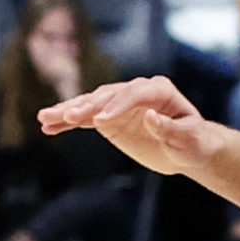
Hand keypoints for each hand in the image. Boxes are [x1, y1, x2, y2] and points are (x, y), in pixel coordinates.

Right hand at [38, 76, 215, 177]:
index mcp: (160, 90)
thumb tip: (151, 116)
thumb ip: (171, 129)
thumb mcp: (189, 139)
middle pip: (108, 95)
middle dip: (88, 106)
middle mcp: (137, 91)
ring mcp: (119, 104)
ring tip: (45, 117)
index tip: (101, 121)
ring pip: (91, 104)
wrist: (187, 150)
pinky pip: (84, 118)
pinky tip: (48, 126)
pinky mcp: (108, 118)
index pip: (135, 92)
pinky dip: (67, 121)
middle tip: (68, 116)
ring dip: (69, 110)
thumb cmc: (193, 143)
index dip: (118, 105)